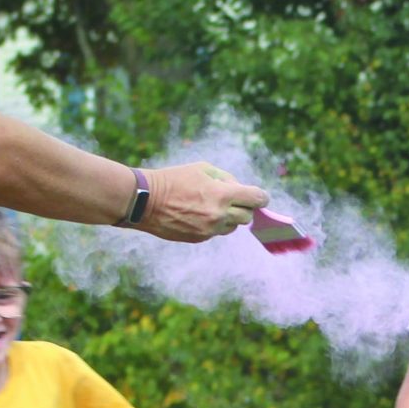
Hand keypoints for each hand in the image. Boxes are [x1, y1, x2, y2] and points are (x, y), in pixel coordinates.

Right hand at [139, 162, 269, 243]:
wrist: (146, 201)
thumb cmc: (174, 179)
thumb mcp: (202, 169)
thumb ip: (226, 179)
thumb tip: (239, 189)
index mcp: (222, 195)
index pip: (256, 199)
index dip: (261, 197)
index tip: (261, 197)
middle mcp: (219, 215)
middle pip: (248, 216)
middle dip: (244, 207)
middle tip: (235, 199)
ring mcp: (209, 230)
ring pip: (233, 226)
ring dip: (230, 217)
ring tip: (212, 205)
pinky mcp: (199, 238)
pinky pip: (216, 232)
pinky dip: (214, 224)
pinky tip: (198, 214)